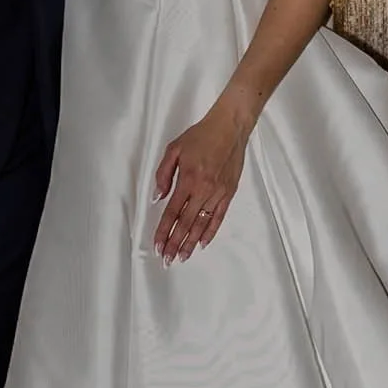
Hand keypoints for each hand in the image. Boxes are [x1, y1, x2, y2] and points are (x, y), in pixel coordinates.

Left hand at [152, 95, 252, 263]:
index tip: (157, 245)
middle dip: (175, 243)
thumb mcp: (173, 149)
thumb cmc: (200, 135)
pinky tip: (202, 243)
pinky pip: (218, 217)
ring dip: (191, 243)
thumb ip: (163, 174)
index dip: (164, 231)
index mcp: (188, 179)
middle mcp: (204, 190)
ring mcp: (218, 193)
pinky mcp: (229, 193)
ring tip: (182, 257)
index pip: (172, 212)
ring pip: (202, 224)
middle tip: (167, 260)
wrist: (230, 127)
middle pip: (186, 223)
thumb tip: (157, 197)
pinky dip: (210, 232)